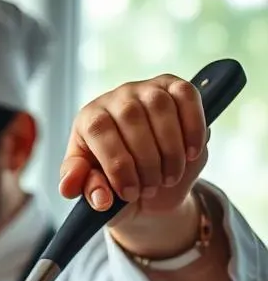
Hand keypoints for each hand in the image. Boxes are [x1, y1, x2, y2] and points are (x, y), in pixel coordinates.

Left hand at [58, 74, 208, 231]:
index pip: (99, 130)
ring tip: (168, 178)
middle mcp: (116, 98)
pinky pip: (187, 97)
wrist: (147, 176)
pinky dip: (192, 127)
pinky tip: (191, 154)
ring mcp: (146, 88)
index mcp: (88, 119)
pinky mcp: (174, 86)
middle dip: (145, 161)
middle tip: (149, 189)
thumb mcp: (96, 189)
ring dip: (170, 149)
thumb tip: (90, 194)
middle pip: (131, 117)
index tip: (129, 193)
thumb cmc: (114, 181)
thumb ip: (88, 190)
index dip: (117, 164)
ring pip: (161, 107)